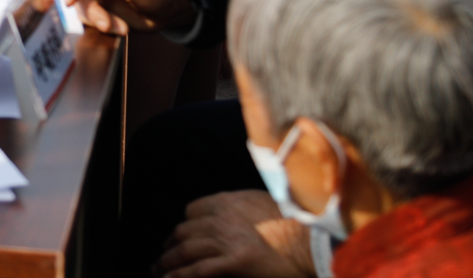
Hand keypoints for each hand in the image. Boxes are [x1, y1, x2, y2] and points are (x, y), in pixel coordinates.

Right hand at [62, 0, 195, 34]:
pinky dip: (105, 26)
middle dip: (90, 10)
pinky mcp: (99, 8)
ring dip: (99, 21)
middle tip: (106, 24)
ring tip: (122, 28)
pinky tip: (122, 28)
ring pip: (84, 7)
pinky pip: (92, 20)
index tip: (70, 1)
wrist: (167, 8)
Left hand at [157, 192, 313, 277]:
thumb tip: (232, 214)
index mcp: (230, 202)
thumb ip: (243, 209)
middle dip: (170, 246)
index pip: (193, 211)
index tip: (178, 237)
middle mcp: (224, 218)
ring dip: (167, 263)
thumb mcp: (263, 205)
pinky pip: (198, 270)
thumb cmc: (295, 226)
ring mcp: (228, 240)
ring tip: (158, 271)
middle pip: (185, 231)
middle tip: (162, 258)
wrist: (313, 241)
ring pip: (186, 250)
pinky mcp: (235, 262)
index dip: (184, 226)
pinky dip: (180, 275)